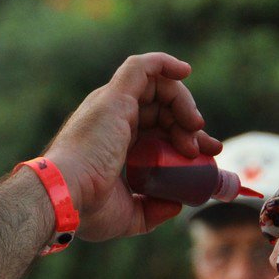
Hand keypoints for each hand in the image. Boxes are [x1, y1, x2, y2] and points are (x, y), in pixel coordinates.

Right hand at [43, 54, 220, 240]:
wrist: (67, 197)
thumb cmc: (88, 209)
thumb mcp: (127, 216)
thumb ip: (151, 210)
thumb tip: (176, 204)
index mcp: (112, 141)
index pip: (156, 129)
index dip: (183, 137)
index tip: (206, 155)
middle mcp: (111, 118)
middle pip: (161, 108)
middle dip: (190, 123)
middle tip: (210, 147)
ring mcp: (112, 104)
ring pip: (157, 87)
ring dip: (184, 103)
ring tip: (196, 128)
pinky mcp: (115, 96)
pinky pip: (141, 67)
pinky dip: (164, 63)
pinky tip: (185, 70)